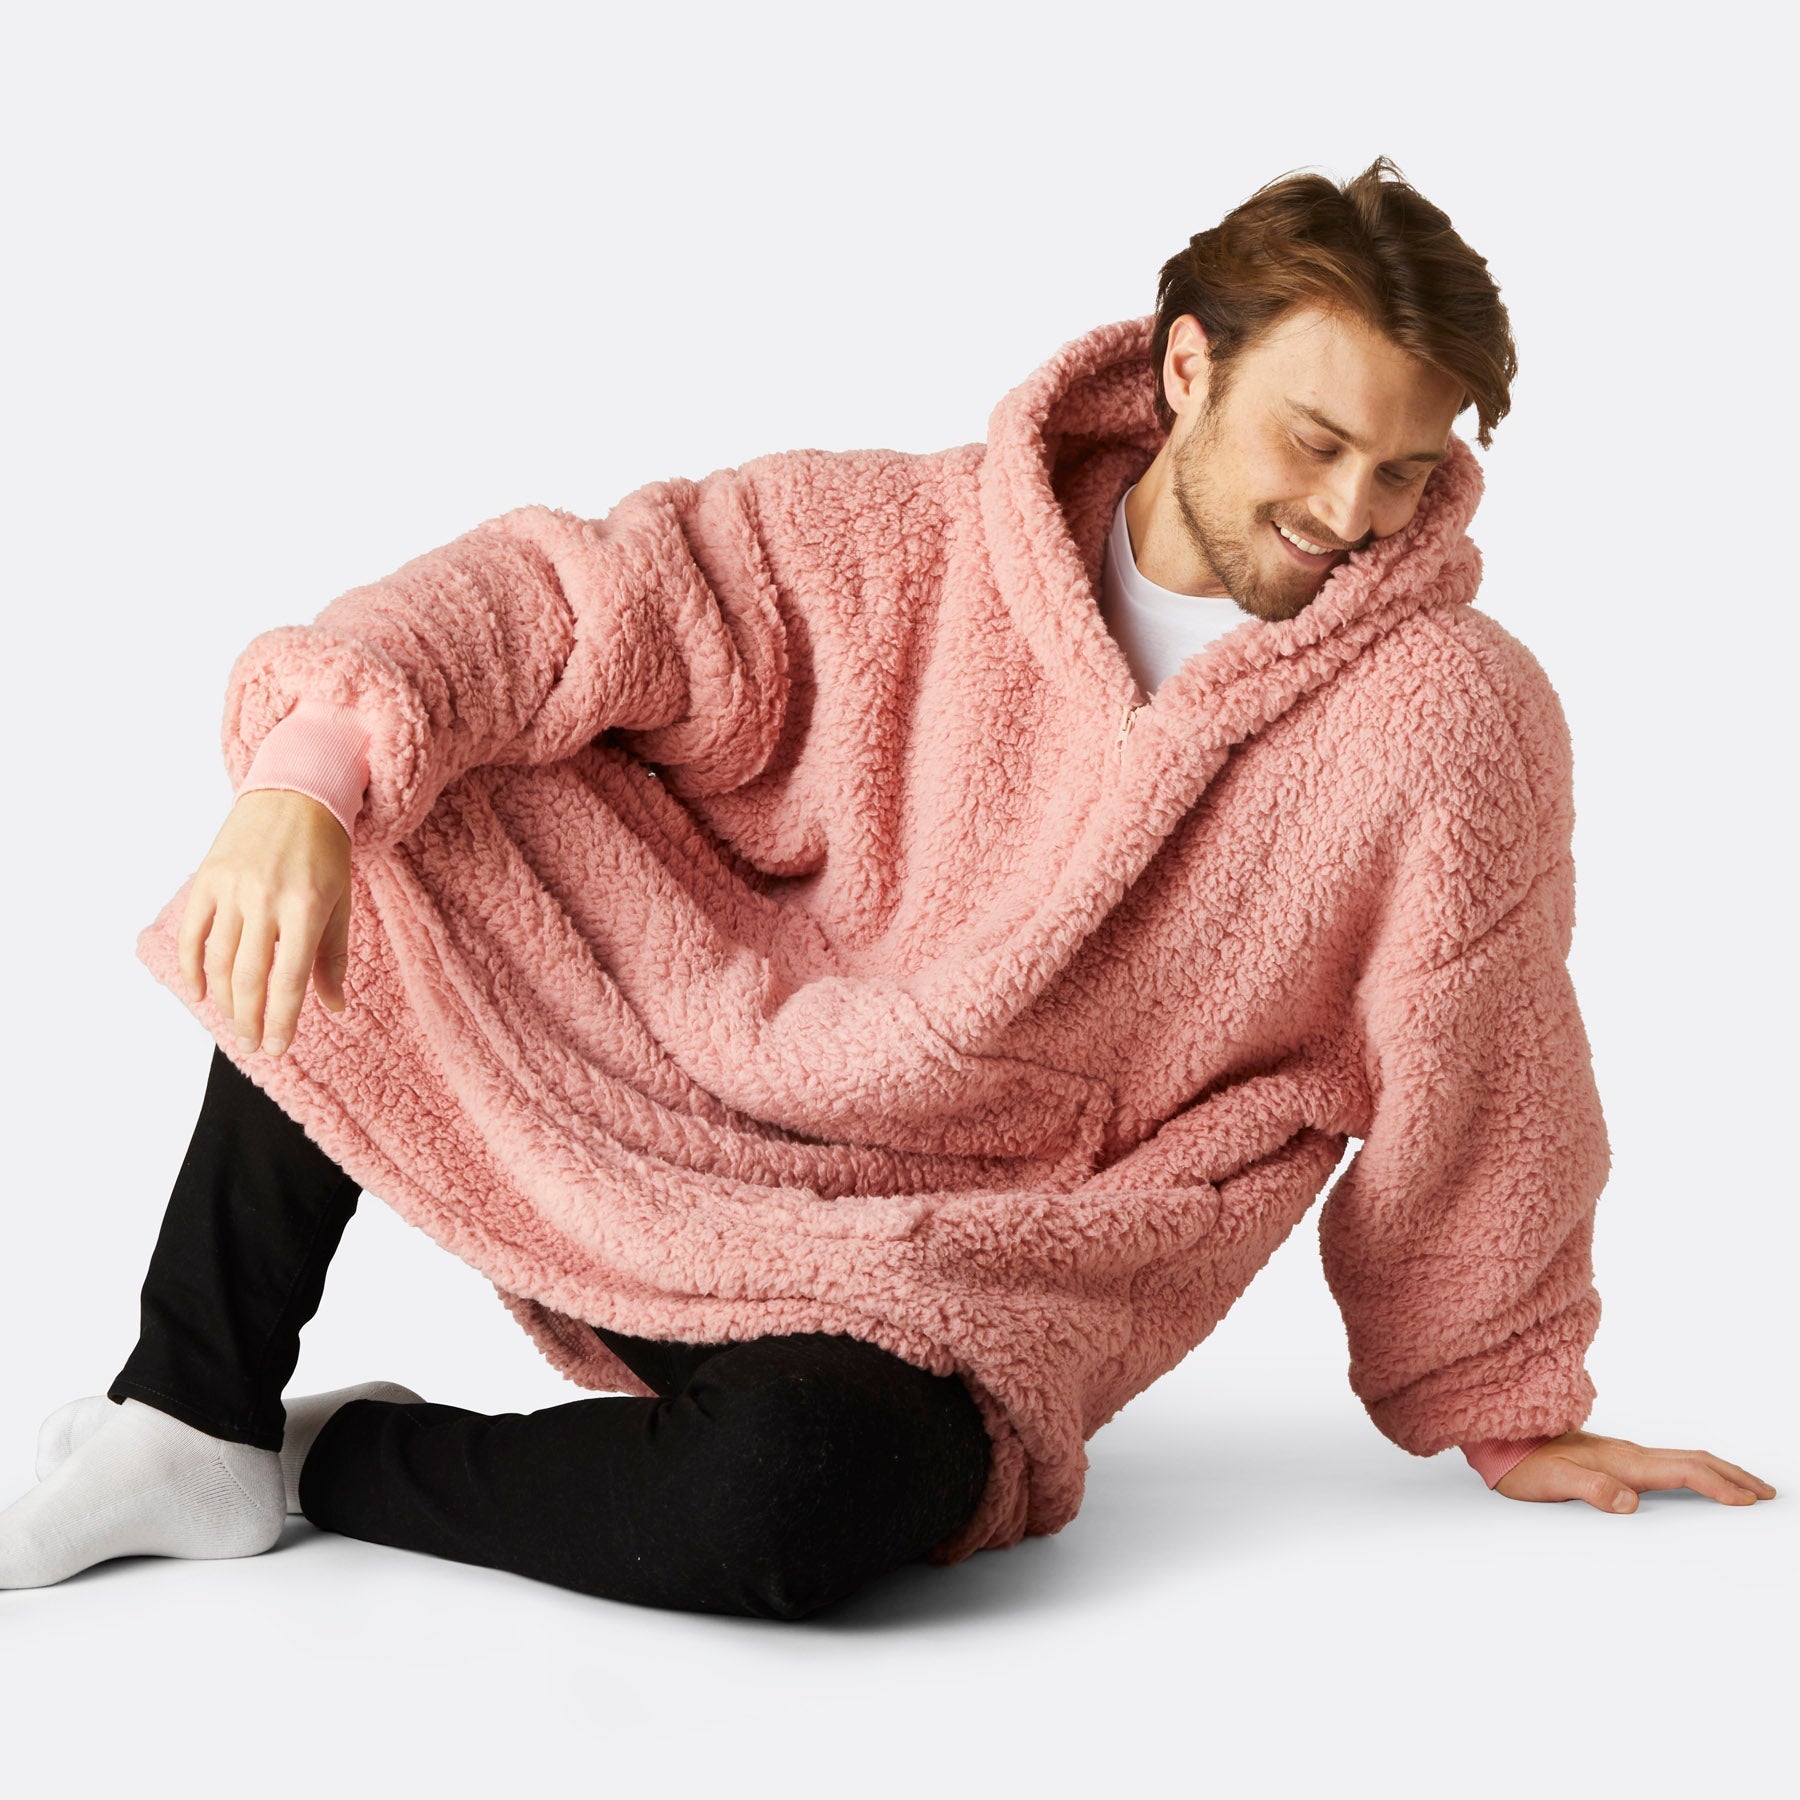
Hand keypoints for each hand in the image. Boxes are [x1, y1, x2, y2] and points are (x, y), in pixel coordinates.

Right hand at [177, 789, 354, 1057]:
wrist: (295, 791)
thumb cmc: (326, 849)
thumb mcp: (341, 900)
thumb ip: (333, 955)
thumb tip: (332, 1007)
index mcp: (305, 907)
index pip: (289, 980)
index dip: (281, 1021)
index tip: (277, 1048)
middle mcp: (265, 900)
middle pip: (250, 978)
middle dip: (250, 1019)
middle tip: (254, 1043)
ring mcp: (232, 888)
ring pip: (220, 960)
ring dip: (225, 999)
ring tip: (235, 1021)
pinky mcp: (208, 877)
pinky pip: (193, 932)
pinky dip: (192, 965)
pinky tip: (201, 992)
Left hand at [1495, 1428, 1776, 1511]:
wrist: (1504, 1445)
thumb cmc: (1527, 1466)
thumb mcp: (1555, 1483)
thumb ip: (1591, 1489)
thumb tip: (1629, 1503)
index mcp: (1624, 1462)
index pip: (1683, 1470)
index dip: (1719, 1485)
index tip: (1749, 1501)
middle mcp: (1629, 1455)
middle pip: (1693, 1460)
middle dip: (1733, 1475)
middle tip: (1767, 1492)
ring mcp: (1623, 1455)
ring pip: (1682, 1459)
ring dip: (1719, 1471)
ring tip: (1744, 1487)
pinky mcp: (1615, 1460)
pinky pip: (1667, 1463)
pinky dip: (1695, 1472)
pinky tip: (1696, 1482)